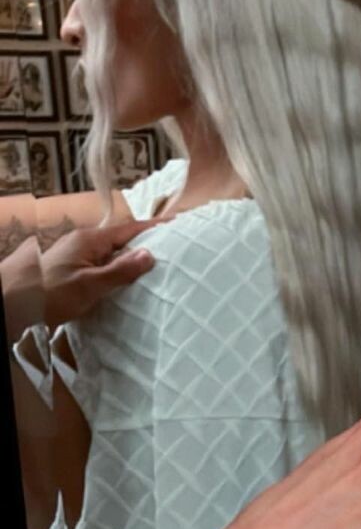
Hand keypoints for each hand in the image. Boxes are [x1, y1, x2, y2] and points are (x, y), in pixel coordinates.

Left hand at [1, 218, 163, 333]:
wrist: (13, 303)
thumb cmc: (49, 294)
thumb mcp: (90, 285)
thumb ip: (120, 270)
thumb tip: (149, 254)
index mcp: (90, 240)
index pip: (129, 229)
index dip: (154, 228)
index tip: (176, 225)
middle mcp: (83, 243)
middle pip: (121, 240)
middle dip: (145, 245)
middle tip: (172, 251)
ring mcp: (75, 255)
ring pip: (111, 254)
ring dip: (130, 261)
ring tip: (155, 270)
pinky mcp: (71, 269)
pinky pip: (101, 265)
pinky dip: (116, 271)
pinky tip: (124, 284)